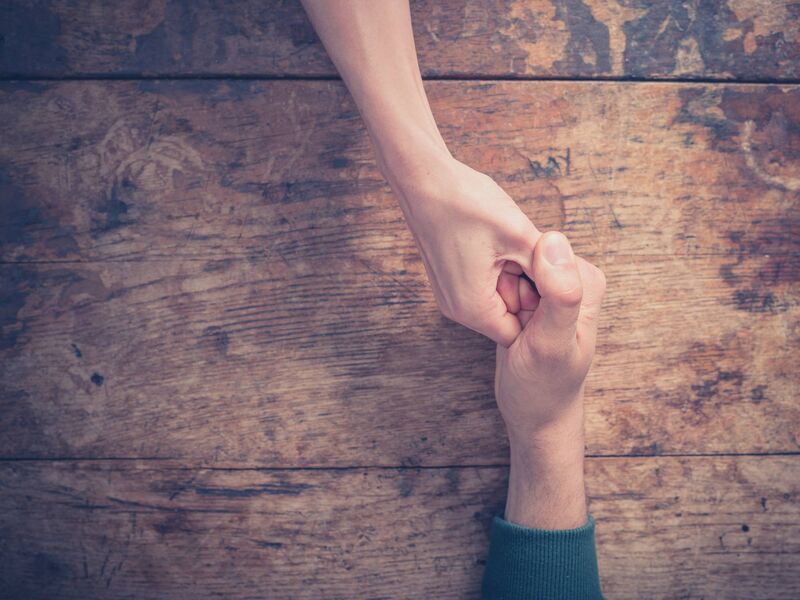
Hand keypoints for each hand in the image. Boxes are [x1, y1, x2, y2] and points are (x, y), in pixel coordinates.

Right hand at [385, 150, 541, 346]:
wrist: (421, 179)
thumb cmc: (466, 203)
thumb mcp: (519, 235)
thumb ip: (547, 265)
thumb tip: (570, 278)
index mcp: (474, 308)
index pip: (521, 331)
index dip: (542, 305)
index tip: (549, 275)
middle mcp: (457, 309)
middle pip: (510, 314)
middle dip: (529, 288)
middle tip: (532, 252)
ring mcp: (450, 294)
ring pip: (499, 298)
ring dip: (515, 275)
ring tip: (515, 243)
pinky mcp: (449, 279)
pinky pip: (484, 285)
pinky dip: (500, 268)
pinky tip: (500, 241)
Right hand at [494, 231, 605, 528]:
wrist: (534, 414)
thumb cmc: (544, 387)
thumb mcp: (551, 343)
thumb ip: (560, 294)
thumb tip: (553, 239)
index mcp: (586, 282)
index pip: (540, 250)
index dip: (519, 277)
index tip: (523, 312)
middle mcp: (571, 280)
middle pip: (521, 255)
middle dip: (508, 286)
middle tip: (518, 322)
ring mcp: (548, 288)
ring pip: (507, 268)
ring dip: (499, 295)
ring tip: (513, 326)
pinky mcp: (530, 298)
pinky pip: (500, 282)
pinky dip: (495, 301)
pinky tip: (506, 324)